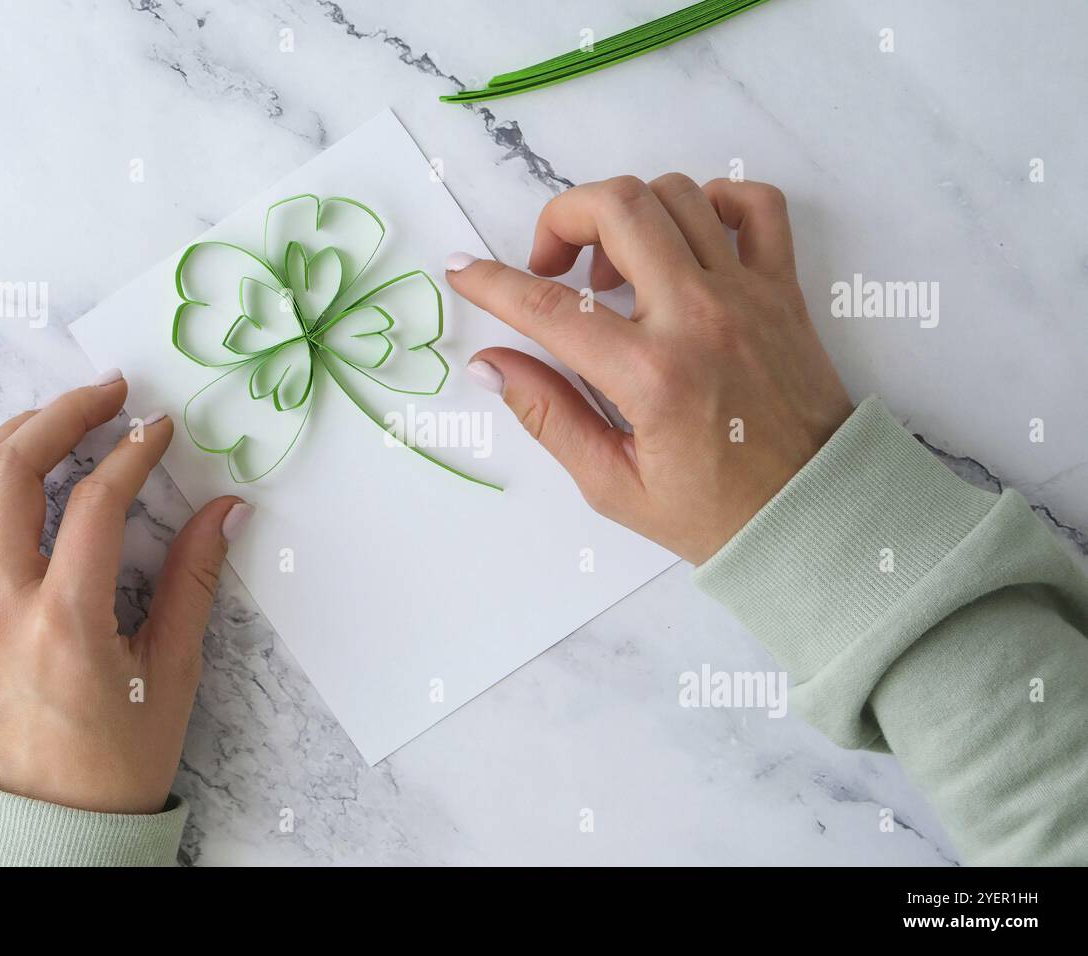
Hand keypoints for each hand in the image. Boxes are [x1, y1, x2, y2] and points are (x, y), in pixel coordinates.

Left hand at [0, 371, 250, 813]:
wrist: (53, 823)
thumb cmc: (119, 756)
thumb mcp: (172, 671)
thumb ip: (193, 580)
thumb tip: (225, 510)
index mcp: (67, 622)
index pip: (97, 503)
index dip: (133, 451)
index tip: (161, 427)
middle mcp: (2, 608)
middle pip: (11, 475)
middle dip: (60, 417)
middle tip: (106, 394)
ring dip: (1, 441)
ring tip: (49, 421)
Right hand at [446, 175, 852, 563]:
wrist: (819, 515)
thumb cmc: (716, 513)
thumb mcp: (614, 485)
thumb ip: (548, 416)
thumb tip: (490, 363)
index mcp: (652, 376)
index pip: (550, 308)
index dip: (492, 282)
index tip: (463, 270)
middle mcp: (700, 317)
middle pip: (619, 207)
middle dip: (562, 219)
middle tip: (549, 269)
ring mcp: (748, 294)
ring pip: (676, 194)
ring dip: (626, 216)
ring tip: (612, 276)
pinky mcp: (783, 289)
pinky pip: (754, 204)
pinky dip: (711, 201)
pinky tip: (682, 242)